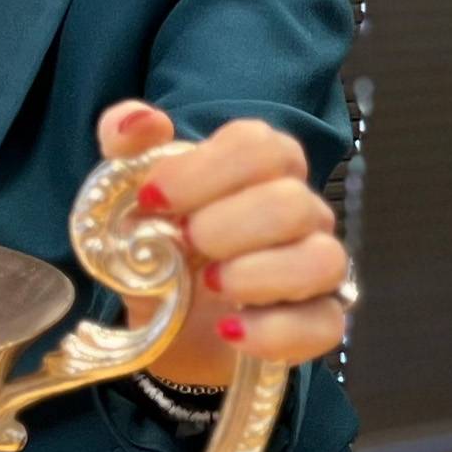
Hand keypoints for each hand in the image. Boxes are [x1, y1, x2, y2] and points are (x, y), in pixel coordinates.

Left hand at [97, 102, 351, 384]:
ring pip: (322, 259)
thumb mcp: (130, 196)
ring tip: (210, 284)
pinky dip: (272, 330)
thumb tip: (139, 121)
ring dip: (258, 273)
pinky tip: (229, 329)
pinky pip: (323, 325)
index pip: (261, 146)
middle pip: (291, 202)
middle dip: (227, 226)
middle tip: (184, 244)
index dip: (204, 170)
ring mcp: (315, 269)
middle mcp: (301, 212)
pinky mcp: (317, 325)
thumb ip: (128, 145)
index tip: (152, 198)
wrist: (167, 325)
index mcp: (261, 169)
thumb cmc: (162, 247)